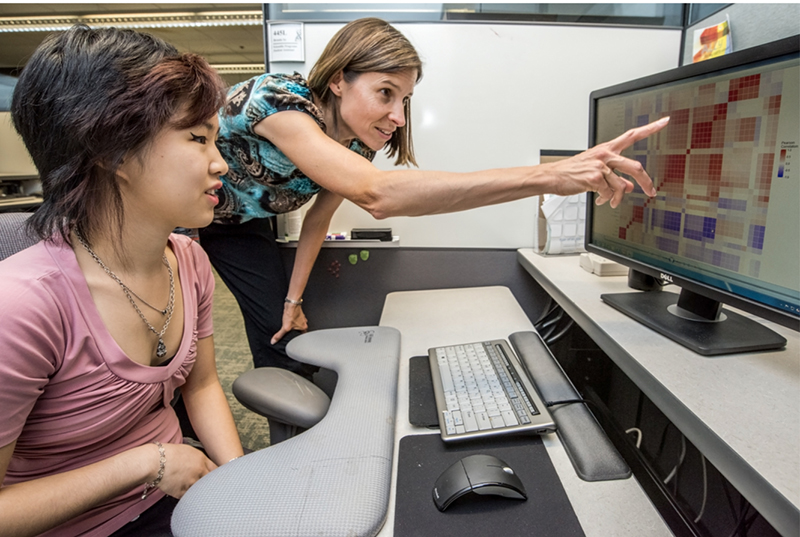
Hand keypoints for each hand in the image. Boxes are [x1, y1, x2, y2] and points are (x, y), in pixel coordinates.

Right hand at [157, 443, 216, 498]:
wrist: (155, 461)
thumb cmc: (168, 454)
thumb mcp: (188, 451)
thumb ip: (199, 459)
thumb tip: (204, 465)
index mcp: (202, 459)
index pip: (217, 469)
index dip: (217, 474)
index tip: (217, 477)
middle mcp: (199, 471)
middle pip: (211, 481)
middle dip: (210, 484)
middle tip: (207, 485)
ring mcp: (191, 482)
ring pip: (200, 490)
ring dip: (198, 490)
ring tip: (188, 485)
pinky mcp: (182, 492)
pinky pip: (188, 497)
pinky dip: (187, 495)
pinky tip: (181, 489)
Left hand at [270, 302, 307, 343]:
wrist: (292, 303)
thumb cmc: (291, 314)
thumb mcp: (285, 327)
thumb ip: (279, 335)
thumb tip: (274, 341)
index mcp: (304, 327)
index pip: (302, 336)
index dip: (298, 338)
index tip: (294, 339)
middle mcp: (304, 322)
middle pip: (300, 330)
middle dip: (295, 331)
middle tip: (290, 333)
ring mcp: (301, 317)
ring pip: (298, 324)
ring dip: (294, 325)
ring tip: (288, 326)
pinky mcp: (298, 313)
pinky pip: (295, 319)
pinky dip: (292, 320)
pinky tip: (288, 320)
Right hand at [551, 116, 668, 207]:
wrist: (553, 176)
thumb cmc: (572, 171)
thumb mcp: (596, 170)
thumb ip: (615, 176)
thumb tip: (630, 186)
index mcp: (606, 149)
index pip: (632, 135)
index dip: (650, 128)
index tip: (664, 121)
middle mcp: (605, 155)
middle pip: (635, 167)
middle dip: (646, 182)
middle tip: (650, 191)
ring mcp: (600, 166)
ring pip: (622, 185)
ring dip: (618, 197)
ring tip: (611, 201)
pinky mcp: (594, 178)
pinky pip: (609, 193)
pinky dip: (606, 199)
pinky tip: (600, 199)